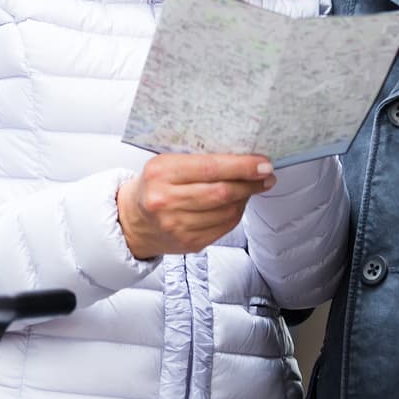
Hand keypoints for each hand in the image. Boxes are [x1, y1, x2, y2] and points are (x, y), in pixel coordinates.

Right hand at [117, 153, 276, 259]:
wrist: (132, 221)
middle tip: (267, 175)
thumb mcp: (166, 163)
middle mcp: (166, 201)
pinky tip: (238, 203)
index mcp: (161, 173)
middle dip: (250, 183)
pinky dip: (236, 213)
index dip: (242, 166)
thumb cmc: (155, 185)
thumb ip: (198, 159)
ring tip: (253, 187)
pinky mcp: (188, 243)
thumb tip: (243, 156)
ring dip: (246, 198)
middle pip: (221, 192)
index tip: (263, 163)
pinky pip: (224, 227)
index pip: (210, 168)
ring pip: (227, 211)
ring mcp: (177, 225)